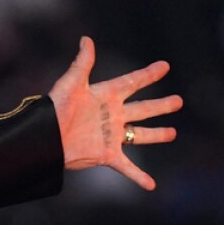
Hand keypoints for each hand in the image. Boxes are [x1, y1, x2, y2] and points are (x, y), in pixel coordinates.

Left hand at [48, 36, 182, 189]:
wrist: (45, 139)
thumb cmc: (55, 110)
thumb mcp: (71, 84)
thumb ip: (82, 63)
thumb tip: (86, 39)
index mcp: (105, 96)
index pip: (132, 82)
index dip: (148, 75)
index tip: (164, 66)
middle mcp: (111, 115)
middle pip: (143, 109)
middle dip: (161, 106)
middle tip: (179, 101)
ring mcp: (111, 136)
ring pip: (140, 135)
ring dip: (157, 135)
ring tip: (173, 133)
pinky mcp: (106, 155)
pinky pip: (127, 167)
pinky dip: (139, 177)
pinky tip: (151, 185)